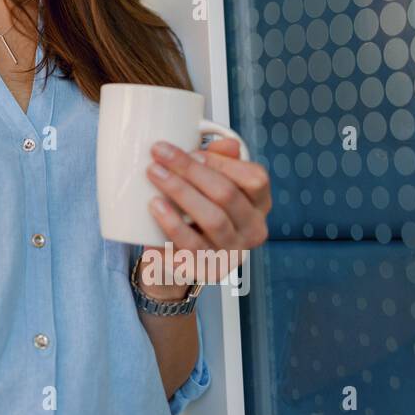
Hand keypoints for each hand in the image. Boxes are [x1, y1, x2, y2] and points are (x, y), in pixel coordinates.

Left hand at [139, 137, 270, 291]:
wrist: (179, 258)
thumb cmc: (197, 211)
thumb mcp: (209, 184)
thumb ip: (219, 160)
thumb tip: (228, 144)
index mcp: (259, 205)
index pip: (254, 178)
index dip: (222, 162)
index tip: (190, 150)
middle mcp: (252, 230)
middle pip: (227, 195)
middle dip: (191, 170)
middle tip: (158, 154)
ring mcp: (232, 253)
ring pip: (213, 219)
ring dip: (181, 193)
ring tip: (154, 175)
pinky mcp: (208, 270)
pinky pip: (191, 247)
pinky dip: (172, 225)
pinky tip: (155, 208)